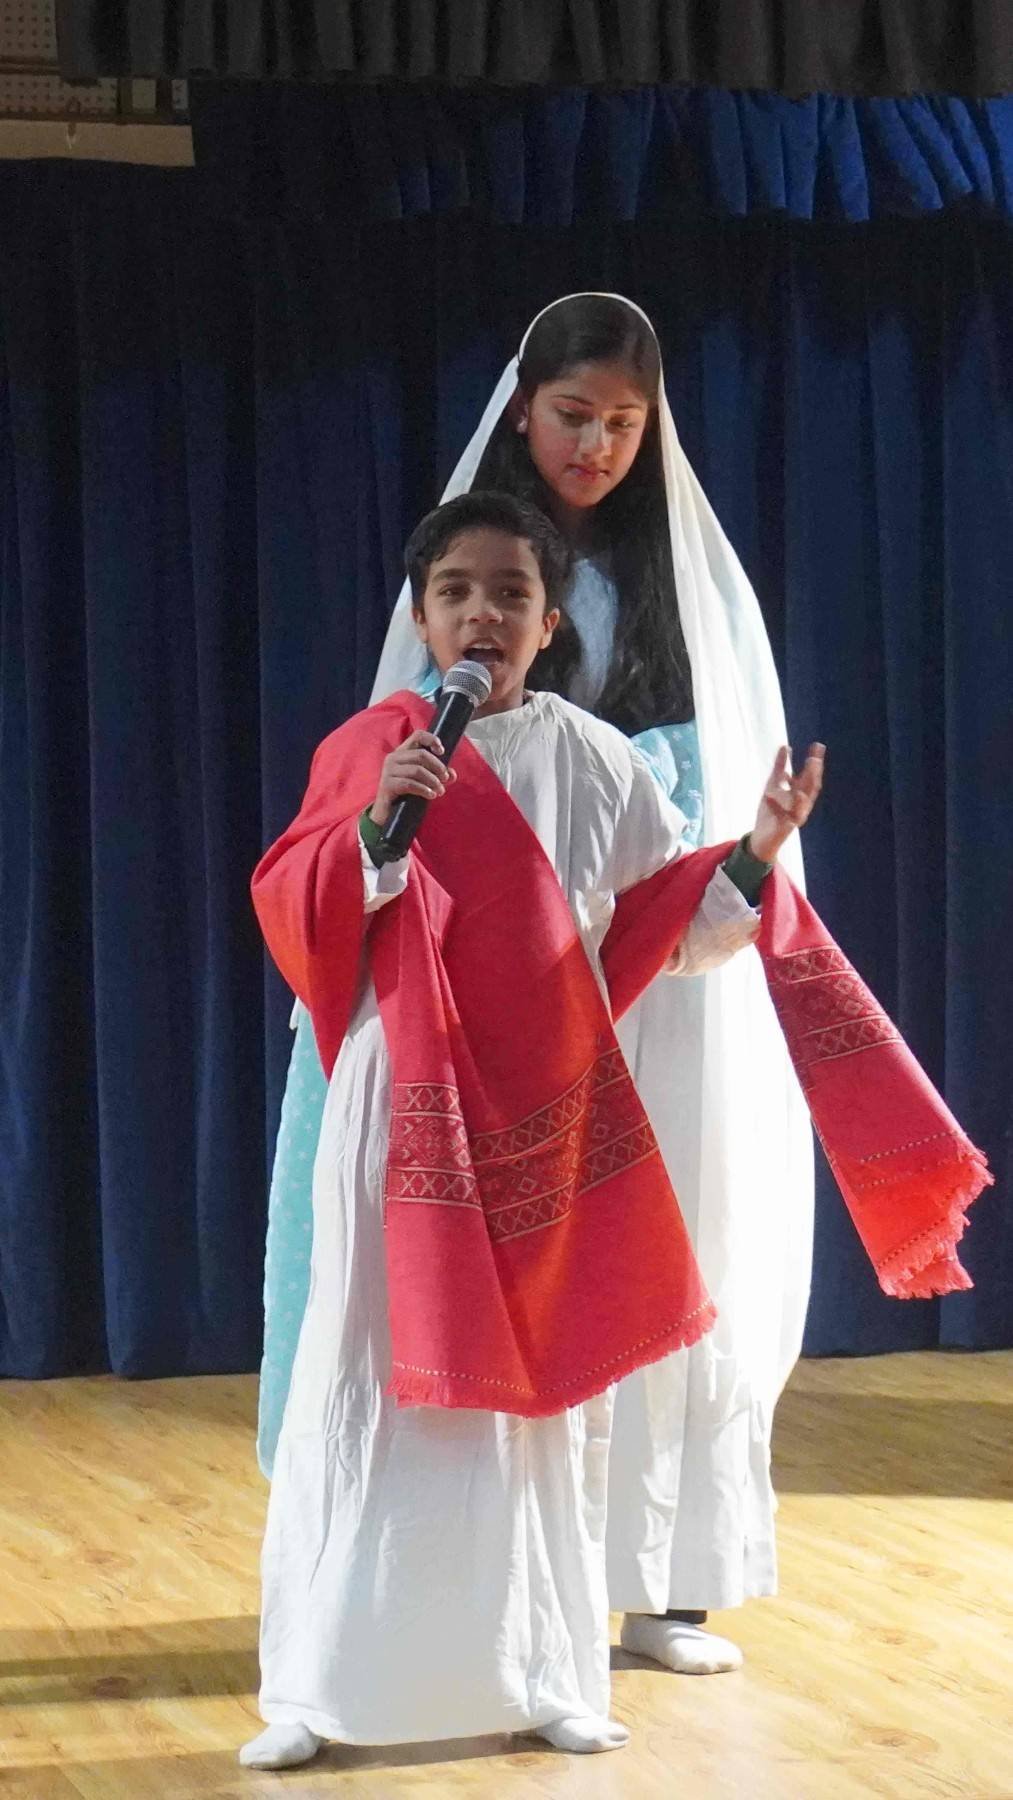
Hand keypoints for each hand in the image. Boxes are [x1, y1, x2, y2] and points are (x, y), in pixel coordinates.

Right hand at [369, 731, 455, 829]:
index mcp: (402, 752)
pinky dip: (423, 790)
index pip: (418, 736)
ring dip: (432, 781)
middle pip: (421, 754)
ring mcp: (388, 771)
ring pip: (417, 770)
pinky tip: (431, 795)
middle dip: (437, 767)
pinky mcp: (387, 784)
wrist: (387, 813)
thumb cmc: (406, 794)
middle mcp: (393, 758)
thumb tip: (452, 774)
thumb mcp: (423, 782)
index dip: (431, 740)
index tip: (441, 751)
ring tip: (440, 791)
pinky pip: (409, 784)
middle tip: (445, 779)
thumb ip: (438, 776)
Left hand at [748, 744, 824, 863]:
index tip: (818, 746)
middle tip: (814, 760)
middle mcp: (801, 806)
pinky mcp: (782, 829)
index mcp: (800, 794)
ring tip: (800, 786)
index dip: (815, 762)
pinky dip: (775, 807)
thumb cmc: (771, 811)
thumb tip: (786, 746)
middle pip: (810, 790)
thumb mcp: (773, 785)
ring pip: (801, 807)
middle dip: (812, 776)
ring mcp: (793, 818)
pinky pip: (781, 818)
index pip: (811, 776)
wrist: (762, 837)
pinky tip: (768, 795)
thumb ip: (780, 767)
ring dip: (801, 796)